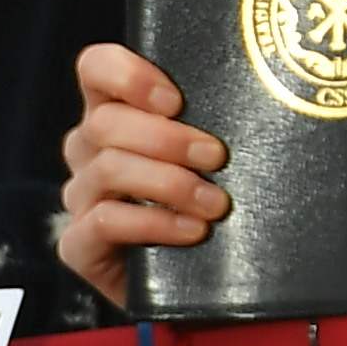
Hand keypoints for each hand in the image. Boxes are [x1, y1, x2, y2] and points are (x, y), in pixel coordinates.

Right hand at [53, 43, 228, 308]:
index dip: (129, 75)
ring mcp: (80, 197)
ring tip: (216, 203)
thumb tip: (269, 93)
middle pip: (106, 122)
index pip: (96, 68)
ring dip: (169, 183)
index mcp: (114, 112)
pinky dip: (154, 223)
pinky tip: (192, 231)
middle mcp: (88, 149)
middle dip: (169, 138)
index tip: (176, 101)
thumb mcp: (211, 152)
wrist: (194, 278)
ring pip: (107, 169)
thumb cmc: (210, 198)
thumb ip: (214, 120)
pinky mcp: (77, 245)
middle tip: (217, 157)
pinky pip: (103, 222)